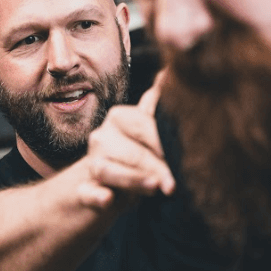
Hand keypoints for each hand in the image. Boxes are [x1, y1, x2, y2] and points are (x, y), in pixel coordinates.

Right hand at [77, 71, 174, 207]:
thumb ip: (156, 108)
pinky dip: (97, 196)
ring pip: (110, 171)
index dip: (163, 141)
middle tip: (176, 183)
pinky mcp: (84, 192)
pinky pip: (88, 192)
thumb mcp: (147, 133)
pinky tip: (106, 198)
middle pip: (132, 152)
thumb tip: (169, 72)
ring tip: (155, 187)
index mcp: (119, 119)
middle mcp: (102, 138)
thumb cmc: (133, 157)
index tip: (186, 155)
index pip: (144, 126)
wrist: (102, 189)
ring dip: (133, 179)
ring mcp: (91, 165)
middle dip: (156, 167)